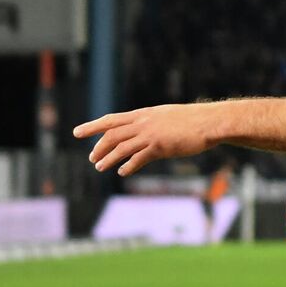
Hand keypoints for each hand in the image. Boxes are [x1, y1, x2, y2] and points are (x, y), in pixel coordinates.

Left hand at [73, 104, 216, 176]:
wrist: (208, 122)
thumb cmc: (191, 121)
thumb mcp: (166, 117)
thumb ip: (151, 124)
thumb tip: (142, 132)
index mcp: (143, 114)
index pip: (111, 120)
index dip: (93, 126)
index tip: (77, 132)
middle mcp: (143, 123)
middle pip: (112, 134)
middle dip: (98, 146)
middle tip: (91, 158)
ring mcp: (151, 134)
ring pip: (121, 147)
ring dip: (108, 158)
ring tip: (99, 167)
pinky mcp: (160, 146)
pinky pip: (138, 158)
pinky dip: (128, 165)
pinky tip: (122, 172)